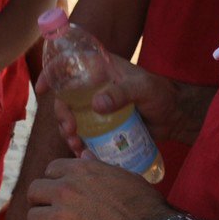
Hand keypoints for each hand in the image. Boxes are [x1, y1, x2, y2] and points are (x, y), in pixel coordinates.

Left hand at [26, 157, 169, 219]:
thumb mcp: (124, 177)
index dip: (56, 182)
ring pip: (32, 218)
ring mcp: (60, 219)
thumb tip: (84, 153)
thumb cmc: (144, 209)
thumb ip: (98, 166)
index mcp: (80, 171)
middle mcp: (65, 191)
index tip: (63, 193)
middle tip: (53, 213)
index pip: (51, 170)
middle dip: (42, 201)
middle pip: (34, 191)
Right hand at [41, 54, 193, 147]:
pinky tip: (84, 154)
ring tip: (76, 146)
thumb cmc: (162, 94)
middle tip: (70, 131)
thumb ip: (122, 93)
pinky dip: (80, 144)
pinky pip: (85, 134)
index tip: (42, 88)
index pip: (69, 65)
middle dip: (61, 115)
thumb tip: (95, 105)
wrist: (176, 117)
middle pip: (65, 98)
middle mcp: (93, 87)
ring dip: (68, 133)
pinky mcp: (103, 126)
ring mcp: (97, 108)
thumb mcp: (143, 88)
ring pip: (72, 119)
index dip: (51, 73)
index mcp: (100, 70)